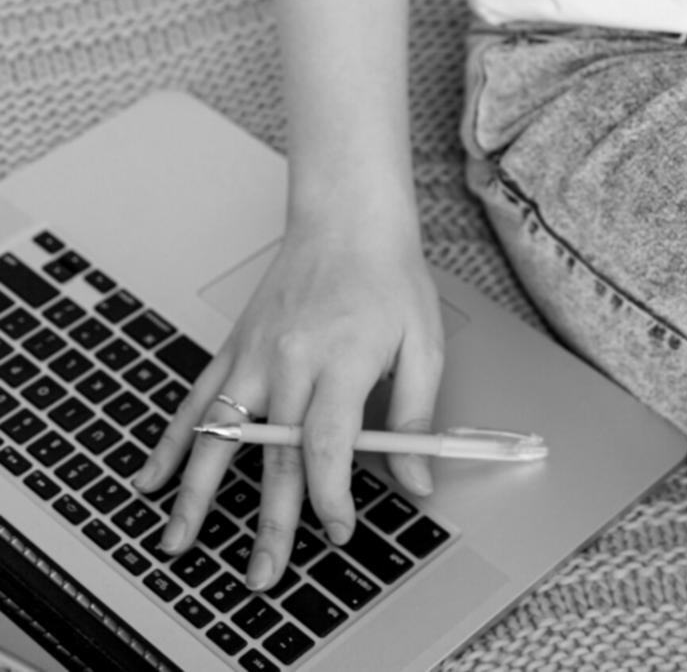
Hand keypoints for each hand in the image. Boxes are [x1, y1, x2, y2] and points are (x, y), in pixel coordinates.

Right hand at [131, 221, 443, 591]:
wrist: (347, 221)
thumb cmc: (390, 280)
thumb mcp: (424, 345)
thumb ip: (414, 417)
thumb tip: (419, 478)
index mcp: (340, 361)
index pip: (327, 446)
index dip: (331, 496)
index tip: (339, 530)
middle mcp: (288, 361)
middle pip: (273, 455)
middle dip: (270, 521)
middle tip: (264, 572)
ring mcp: (253, 354)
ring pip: (219, 435)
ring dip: (198, 494)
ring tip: (182, 541)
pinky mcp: (233, 348)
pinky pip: (196, 401)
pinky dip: (173, 442)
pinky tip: (155, 478)